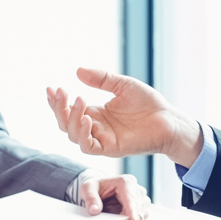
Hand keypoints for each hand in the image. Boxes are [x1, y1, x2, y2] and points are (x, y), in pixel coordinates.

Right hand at [46, 68, 202, 165]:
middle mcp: (95, 127)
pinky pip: (88, 146)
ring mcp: (102, 139)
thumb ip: (102, 79)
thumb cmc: (149, 104)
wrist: (169, 120)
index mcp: (96, 113)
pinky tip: (86, 118)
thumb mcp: (122, 85)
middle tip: (60, 92)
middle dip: (58, 108)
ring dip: (70, 118)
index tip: (51, 88)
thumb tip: (78, 70)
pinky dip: (83, 134)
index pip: (68, 110)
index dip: (57, 101)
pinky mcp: (110, 149)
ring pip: (73, 135)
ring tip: (78, 99)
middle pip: (65, 123)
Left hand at [77, 174, 150, 219]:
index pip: (131, 199)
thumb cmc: (96, 186)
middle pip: (137, 209)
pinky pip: (140, 219)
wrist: (100, 188)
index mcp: (126, 182)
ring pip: (140, 215)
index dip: (132, 211)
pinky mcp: (141, 208)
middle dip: (126, 219)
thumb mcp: (87, 188)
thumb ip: (90, 198)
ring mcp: (141, 199)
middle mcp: (136, 189)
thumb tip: (94, 210)